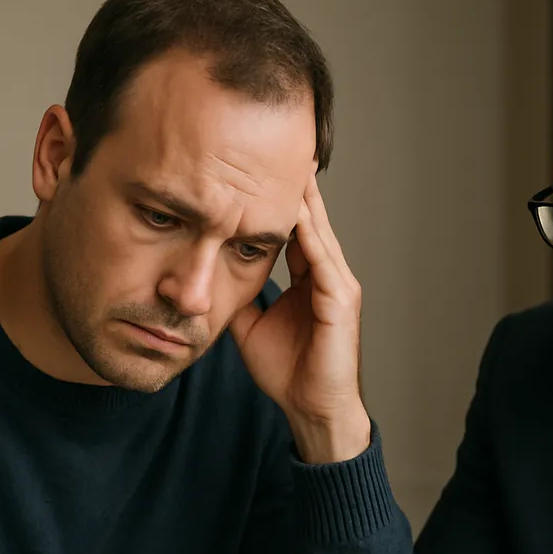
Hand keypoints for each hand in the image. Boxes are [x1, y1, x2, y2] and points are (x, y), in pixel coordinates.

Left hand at [230, 174, 369, 463]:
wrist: (312, 409)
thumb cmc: (288, 373)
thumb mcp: (250, 326)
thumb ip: (238, 296)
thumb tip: (211, 274)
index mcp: (311, 280)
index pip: (295, 229)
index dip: (278, 199)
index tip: (259, 166)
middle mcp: (329, 276)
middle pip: (311, 219)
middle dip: (297, 184)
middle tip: (283, 143)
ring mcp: (339, 286)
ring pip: (319, 231)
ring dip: (304, 198)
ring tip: (291, 163)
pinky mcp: (341, 302)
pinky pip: (323, 259)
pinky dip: (309, 233)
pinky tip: (294, 209)